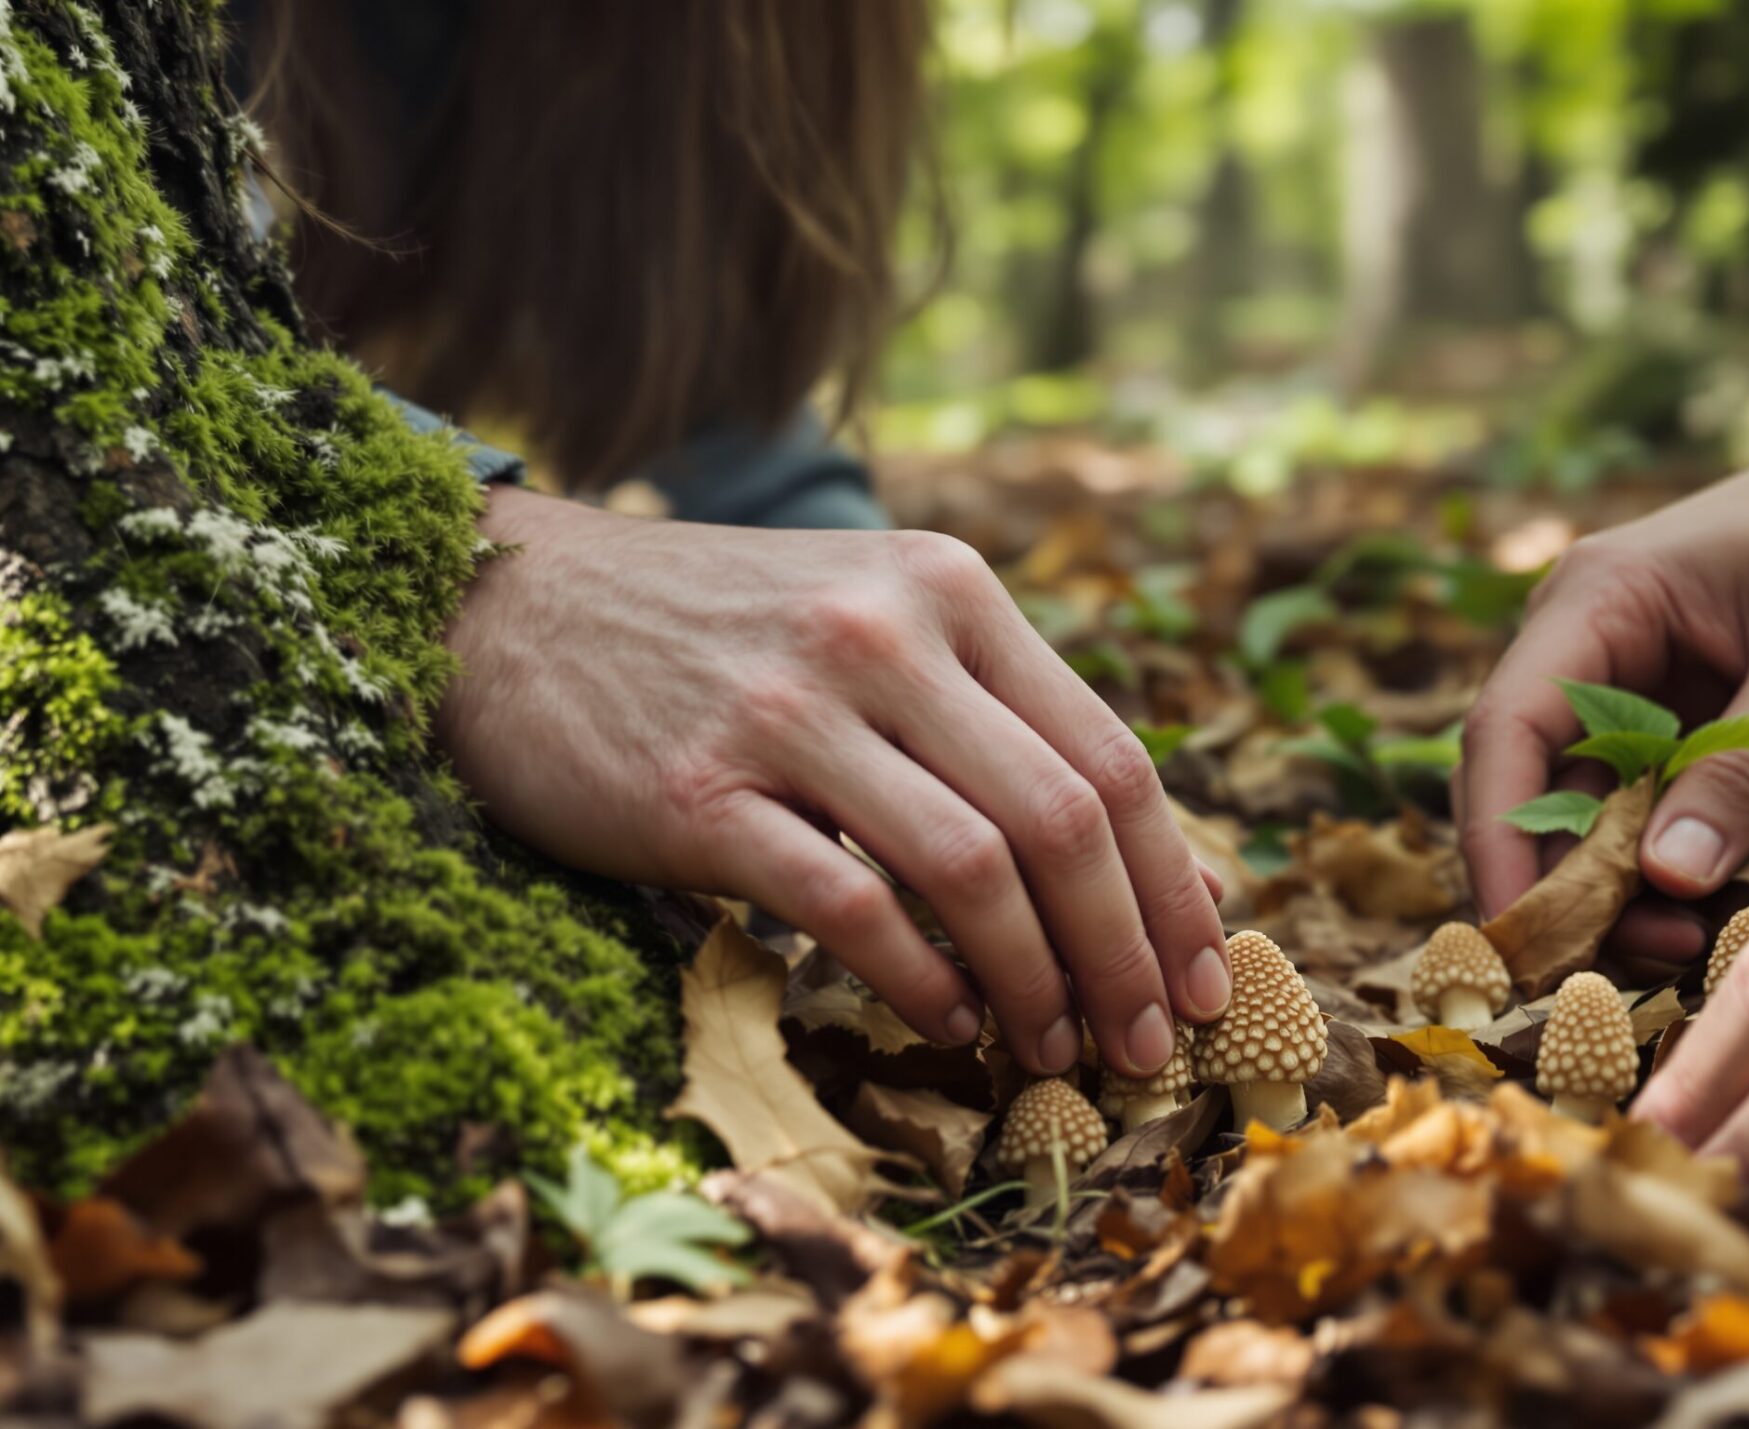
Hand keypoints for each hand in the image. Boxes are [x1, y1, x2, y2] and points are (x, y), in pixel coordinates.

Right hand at [435, 491, 1230, 1077]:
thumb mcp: (885, 628)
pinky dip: (919, 982)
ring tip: (1052, 1048)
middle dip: (1126, 952)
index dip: (1175, 882)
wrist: (515, 604)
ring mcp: (791, 710)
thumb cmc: (728, 638)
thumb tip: (1174, 870)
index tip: (1210, 976)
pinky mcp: (699, 792)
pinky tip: (947, 1023)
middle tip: (1149, 1042)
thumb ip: (1011, 726)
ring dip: (1035, 981)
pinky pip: (847, 907)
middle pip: (1062, 819)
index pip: (1112, 755)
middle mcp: (886, 635)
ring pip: (971, 868)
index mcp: (951, 592)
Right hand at [1458, 430, 1748, 970]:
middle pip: (1522, 784)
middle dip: (1556, 883)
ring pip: (1573, 812)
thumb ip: (1747, 761)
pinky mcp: (1662, 726)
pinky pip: (1632, 813)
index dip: (1499, 839)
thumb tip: (1665, 882)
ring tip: (1682, 949)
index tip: (1525, 934)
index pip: (1504, 729)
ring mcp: (1617, 688)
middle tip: (1615, 970)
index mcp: (1596, 599)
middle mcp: (1581, 645)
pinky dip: (1655, 872)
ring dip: (1608, 890)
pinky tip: (1704, 917)